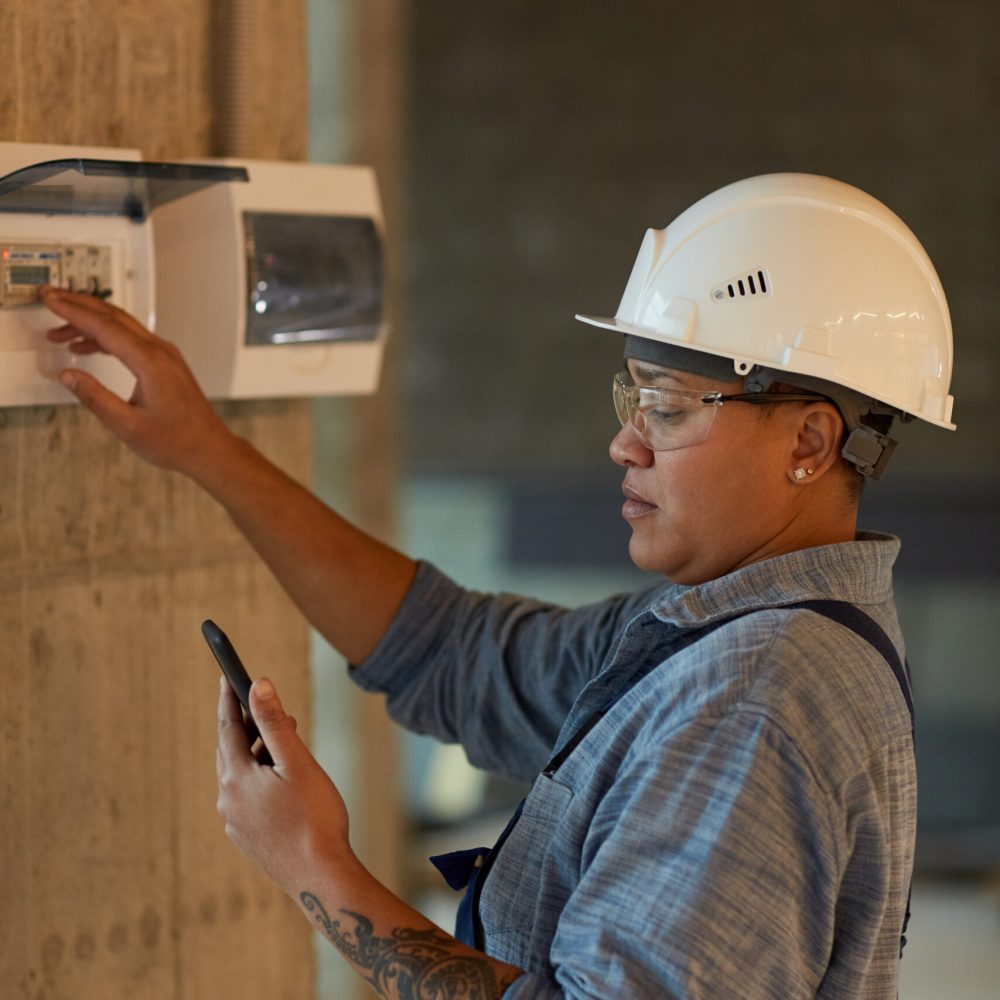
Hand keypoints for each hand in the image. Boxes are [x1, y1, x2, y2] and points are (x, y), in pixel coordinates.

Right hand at [41, 287, 235, 477]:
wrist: (209, 449)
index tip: (50, 299)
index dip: (73, 311)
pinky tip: (87, 346)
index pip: (104, 326)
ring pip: (123, 326)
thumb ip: (95, 398)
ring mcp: (166, 356)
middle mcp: (161, 352)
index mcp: (151, 363)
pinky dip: (107, 337)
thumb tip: (68, 376)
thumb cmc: (178, 441)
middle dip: (79, 304)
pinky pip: (132, 339)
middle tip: (51, 298)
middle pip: (114, 316)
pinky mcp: (166, 363)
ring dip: (90, 322)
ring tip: (60, 331)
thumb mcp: (128, 426)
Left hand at [216, 676, 352, 894]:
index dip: (228, 699)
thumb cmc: (315, 817)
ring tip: (283, 742)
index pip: (228, 727)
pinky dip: (258, 779)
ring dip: (256, 753)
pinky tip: (280, 781)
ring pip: (239, 775)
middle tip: (260, 704)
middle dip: (245, 725)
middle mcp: (228, 800)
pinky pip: (246, 798)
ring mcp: (235, 822)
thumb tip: (258, 684)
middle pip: (230, 751)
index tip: (225, 676)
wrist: (320, 879)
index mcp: (236, 778)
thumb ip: (275, 722)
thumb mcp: (297, 762)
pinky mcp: (247, 838)